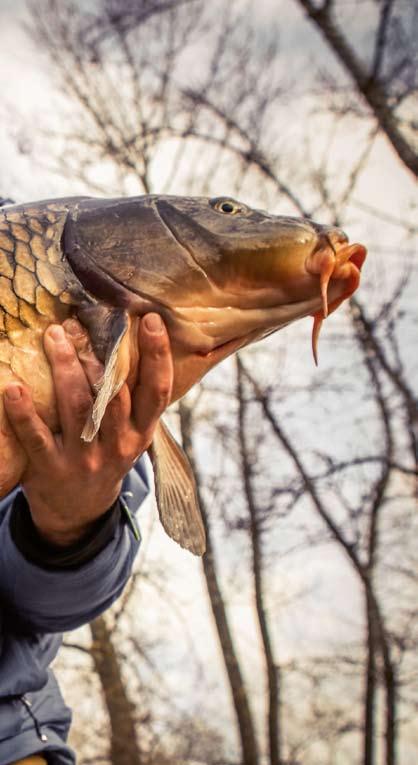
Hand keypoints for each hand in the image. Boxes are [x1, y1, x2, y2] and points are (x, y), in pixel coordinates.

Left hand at [4, 313, 172, 546]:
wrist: (79, 512)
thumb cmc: (105, 455)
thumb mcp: (130, 433)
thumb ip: (134, 396)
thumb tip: (129, 338)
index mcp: (142, 432)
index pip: (158, 390)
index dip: (158, 355)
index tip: (149, 319)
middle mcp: (118, 445)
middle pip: (114, 394)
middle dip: (102, 355)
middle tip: (86, 321)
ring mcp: (85, 458)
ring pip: (78, 407)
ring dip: (65, 368)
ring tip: (54, 335)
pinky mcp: (50, 468)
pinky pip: (37, 437)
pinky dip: (24, 413)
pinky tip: (13, 387)